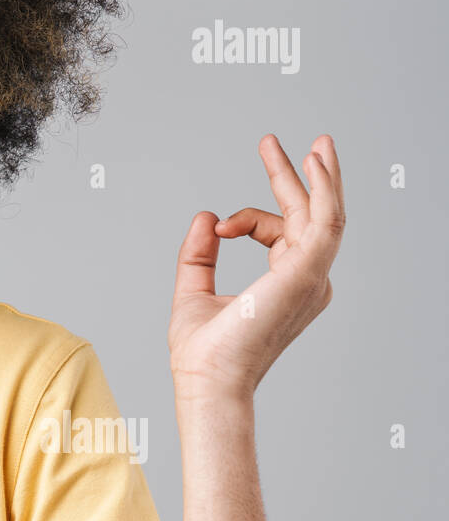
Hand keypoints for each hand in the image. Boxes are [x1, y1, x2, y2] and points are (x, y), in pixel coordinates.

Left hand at [169, 134, 344, 403]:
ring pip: (325, 214)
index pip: (277, 231)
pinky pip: (326, 222)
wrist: (206, 377)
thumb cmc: (204, 351)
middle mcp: (307, 280)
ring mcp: (310, 277)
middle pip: (308, 216)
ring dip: (320, 176)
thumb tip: (206, 217)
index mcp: (287, 284)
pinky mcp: (305, 273)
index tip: (218, 227)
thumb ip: (199, 254)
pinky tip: (314, 163)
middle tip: (276, 143)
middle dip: (296, 176)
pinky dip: (323, 191)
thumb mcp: (194, 290)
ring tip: (317, 143)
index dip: (247, 219)